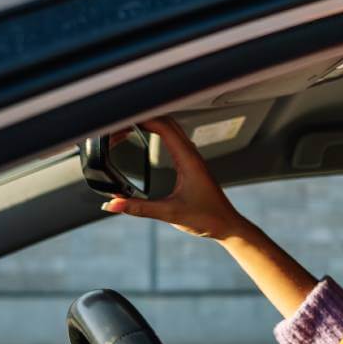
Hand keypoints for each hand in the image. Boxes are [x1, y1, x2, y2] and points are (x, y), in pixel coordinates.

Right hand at [100, 117, 247, 240]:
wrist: (228, 226)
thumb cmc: (209, 218)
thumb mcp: (170, 213)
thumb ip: (139, 208)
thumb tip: (114, 204)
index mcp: (188, 160)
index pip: (164, 127)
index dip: (143, 119)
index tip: (125, 119)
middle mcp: (192, 156)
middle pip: (168, 123)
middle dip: (145, 118)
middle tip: (122, 122)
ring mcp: (193, 159)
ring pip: (173, 130)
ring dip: (153, 124)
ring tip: (131, 126)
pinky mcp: (192, 166)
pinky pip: (175, 140)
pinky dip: (160, 134)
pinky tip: (149, 139)